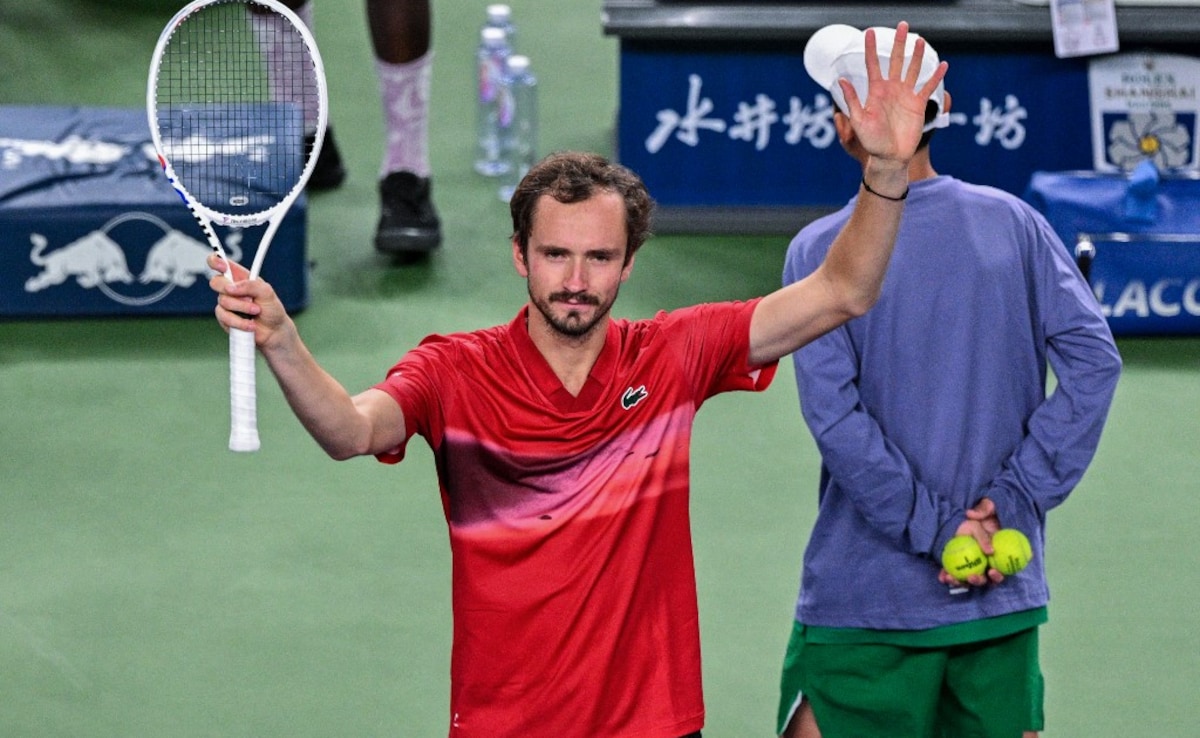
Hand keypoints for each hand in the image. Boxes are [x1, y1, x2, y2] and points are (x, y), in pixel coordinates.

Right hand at [207, 253, 289, 348]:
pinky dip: (239, 321)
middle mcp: (230, 288)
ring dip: (243, 308)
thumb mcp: (267, 292)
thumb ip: (251, 285)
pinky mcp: (224, 318)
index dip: (216, 261)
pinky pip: (224, 317)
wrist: (274, 332)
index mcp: (240, 277)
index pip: (221, 263)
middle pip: (215, 282)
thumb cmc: (272, 310)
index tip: (222, 266)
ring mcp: (226, 304)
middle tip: (248, 297)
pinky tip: (250, 324)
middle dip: (230, 290)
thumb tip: (231, 288)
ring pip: (223, 301)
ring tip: (256, 311)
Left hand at [841, 22, 947, 167]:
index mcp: (876, 91)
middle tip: (902, 25)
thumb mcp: (859, 120)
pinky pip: (928, 88)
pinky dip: (935, 77)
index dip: (871, 49)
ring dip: (917, 55)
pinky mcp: (918, 105)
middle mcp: (891, 89)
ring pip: (912, 70)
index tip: (869, 32)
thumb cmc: (871, 142)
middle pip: (896, 61)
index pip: (872, 65)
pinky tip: (942, 64)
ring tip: (919, 40)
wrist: (889, 157)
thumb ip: (852, 100)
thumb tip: (841, 80)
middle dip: (899, 43)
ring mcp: (905, 96)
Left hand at [937, 497, 1005, 587]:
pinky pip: (952, 573)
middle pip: (983, 580)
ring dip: (960, 583)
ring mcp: (970, 566)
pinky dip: (947, 577)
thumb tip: (990, 549)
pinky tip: (942, 577)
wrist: (965, 516)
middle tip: (972, 577)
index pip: (999, 572)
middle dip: (978, 581)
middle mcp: (983, 565)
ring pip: (966, 580)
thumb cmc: (982, 515)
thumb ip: (989, 526)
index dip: (998, 576)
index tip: (992, 571)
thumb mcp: (987, 511)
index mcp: (995, 558)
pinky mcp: (956, 564)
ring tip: (952, 578)